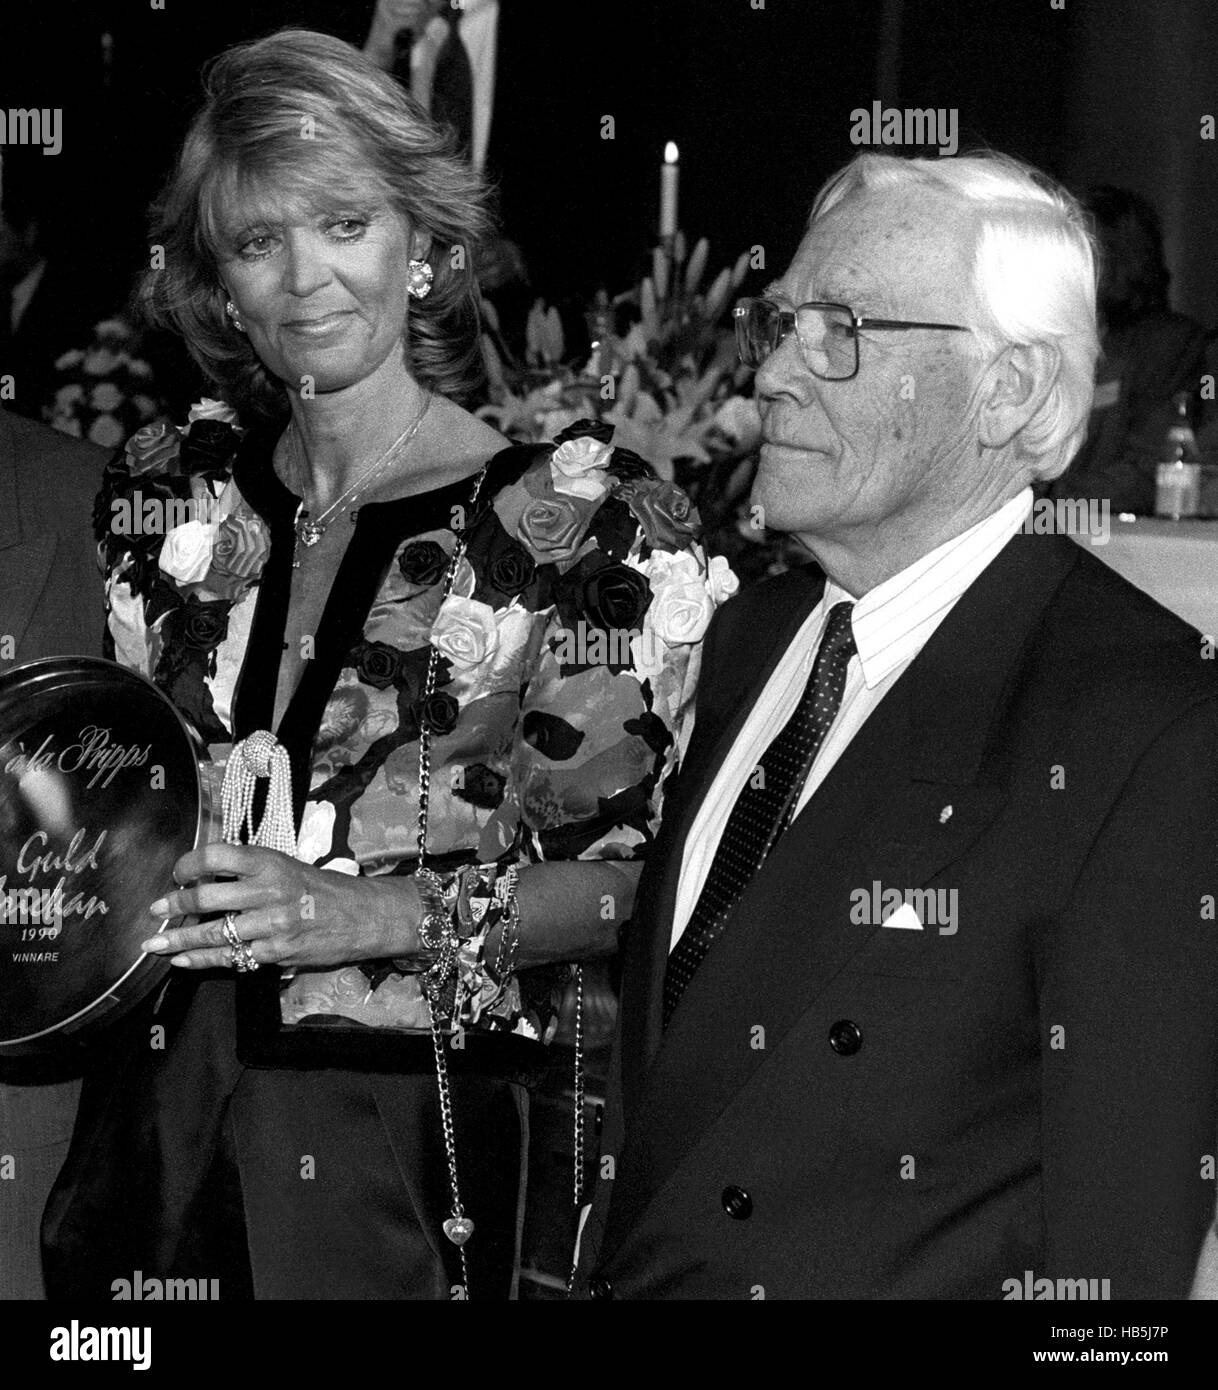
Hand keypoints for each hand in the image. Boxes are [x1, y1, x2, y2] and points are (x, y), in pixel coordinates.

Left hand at [139, 843, 419, 971]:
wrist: (365, 916)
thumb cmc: (325, 889)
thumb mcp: (290, 866)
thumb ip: (252, 870)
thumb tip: (207, 877)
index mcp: (272, 863)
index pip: (217, 856)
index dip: (189, 864)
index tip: (178, 873)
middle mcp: (270, 891)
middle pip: (207, 898)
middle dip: (174, 905)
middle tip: (155, 909)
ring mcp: (273, 925)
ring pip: (214, 933)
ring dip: (178, 939)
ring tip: (154, 942)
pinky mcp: (277, 953)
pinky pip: (231, 958)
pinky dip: (202, 961)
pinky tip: (182, 961)